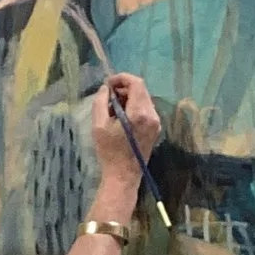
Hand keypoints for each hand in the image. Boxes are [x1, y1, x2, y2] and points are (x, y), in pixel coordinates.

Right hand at [88, 73, 161, 187]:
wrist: (124, 176)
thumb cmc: (109, 152)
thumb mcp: (99, 126)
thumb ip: (101, 102)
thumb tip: (106, 89)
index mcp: (139, 113)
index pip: (136, 83)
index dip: (122, 78)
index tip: (108, 84)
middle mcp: (152, 114)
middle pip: (141, 90)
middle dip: (124, 87)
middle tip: (109, 95)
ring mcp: (156, 122)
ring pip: (144, 99)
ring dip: (129, 97)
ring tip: (113, 107)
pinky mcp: (155, 128)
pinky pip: (146, 109)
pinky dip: (134, 106)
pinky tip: (122, 116)